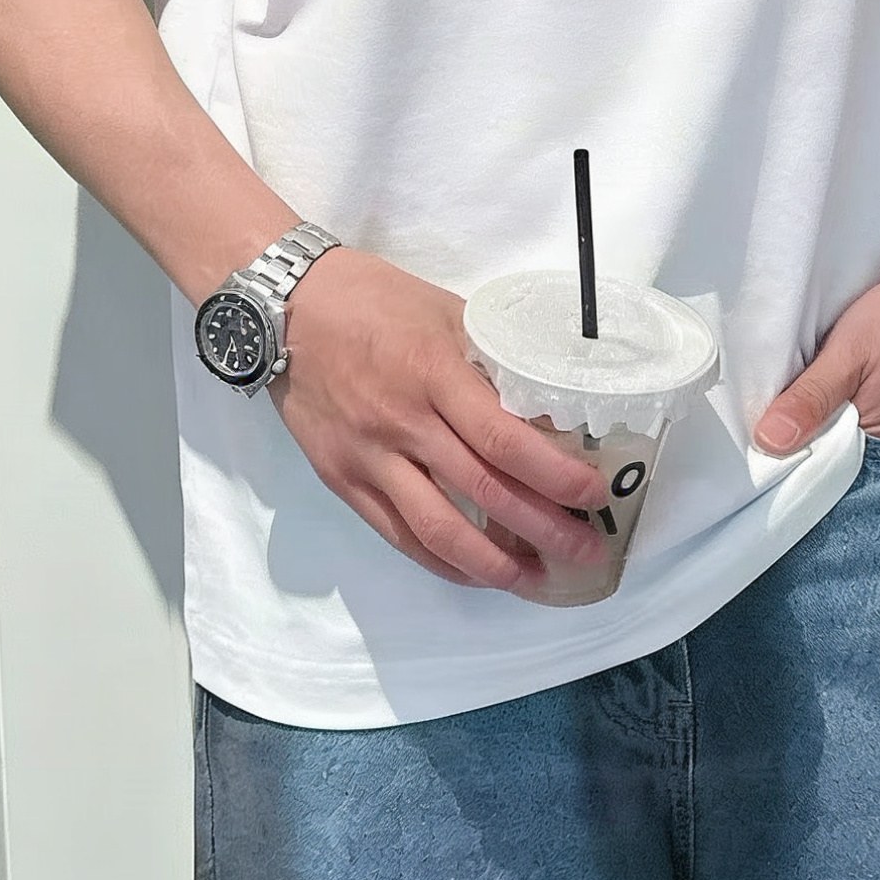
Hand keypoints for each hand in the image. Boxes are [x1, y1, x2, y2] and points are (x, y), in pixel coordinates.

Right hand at [268, 249, 614, 590]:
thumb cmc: (375, 301)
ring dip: (495, 564)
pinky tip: (477, 572)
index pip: (506, 440)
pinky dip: (443, 561)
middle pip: (484, 491)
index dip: (555, 475)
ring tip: (536, 578)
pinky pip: (398, 535)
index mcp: (435, 373)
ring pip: (439, 529)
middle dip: (544, 528)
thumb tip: (547, 412)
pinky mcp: (343, 480)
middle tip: (586, 548)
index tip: (593, 492)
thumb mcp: (448, 313)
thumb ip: (494, 362)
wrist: (286, 309)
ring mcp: (369, 457)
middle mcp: (403, 422)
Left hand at [751, 262, 879, 451]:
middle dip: (824, 425)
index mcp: (878, 438)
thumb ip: (811, 396)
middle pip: (849, 447)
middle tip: (809, 389)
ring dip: (853, 411)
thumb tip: (771, 440)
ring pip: (874, 430)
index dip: (799, 440)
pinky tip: (876, 376)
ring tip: (847, 378)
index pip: (823, 460)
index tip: (775, 423)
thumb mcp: (850, 349)